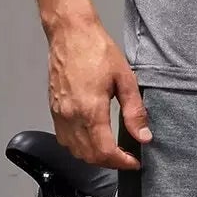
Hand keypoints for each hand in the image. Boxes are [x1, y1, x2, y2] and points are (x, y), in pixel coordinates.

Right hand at [47, 17, 151, 170]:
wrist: (70, 33)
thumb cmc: (96, 49)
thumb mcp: (125, 79)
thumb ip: (134, 112)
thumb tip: (143, 136)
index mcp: (90, 110)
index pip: (105, 152)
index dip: (122, 163)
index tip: (134, 162)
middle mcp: (71, 116)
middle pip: (89, 156)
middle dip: (110, 163)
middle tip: (126, 158)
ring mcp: (60, 114)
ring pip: (75, 151)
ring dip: (93, 157)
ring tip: (112, 151)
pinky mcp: (54, 109)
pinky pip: (64, 139)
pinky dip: (79, 147)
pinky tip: (92, 140)